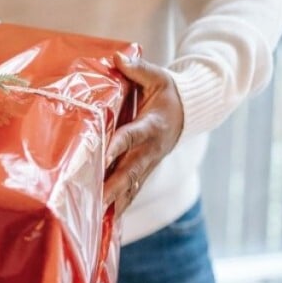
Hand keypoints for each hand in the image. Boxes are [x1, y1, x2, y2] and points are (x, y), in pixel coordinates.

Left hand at [103, 52, 183, 213]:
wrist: (188, 113)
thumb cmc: (167, 92)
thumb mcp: (158, 76)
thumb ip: (138, 69)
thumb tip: (118, 57)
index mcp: (152, 126)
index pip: (132, 136)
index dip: (117, 144)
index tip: (103, 152)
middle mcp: (151, 151)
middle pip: (129, 171)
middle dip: (112, 187)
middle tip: (93, 200)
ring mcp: (148, 166)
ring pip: (129, 189)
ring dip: (112, 204)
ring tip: (93, 221)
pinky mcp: (144, 174)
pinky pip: (130, 195)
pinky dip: (117, 210)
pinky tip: (101, 225)